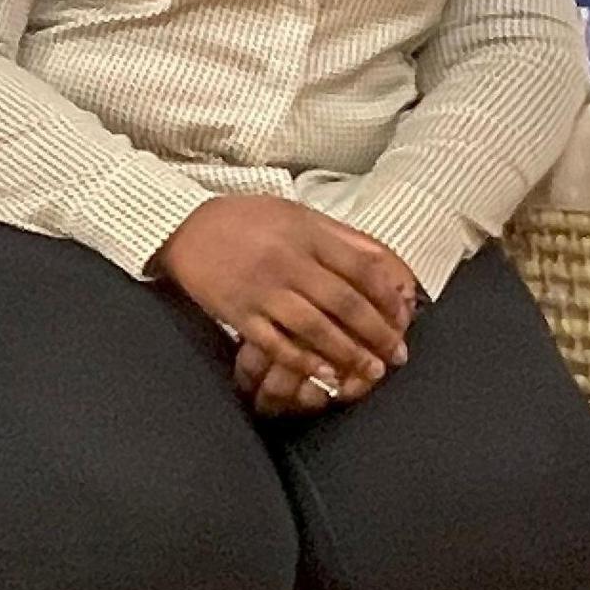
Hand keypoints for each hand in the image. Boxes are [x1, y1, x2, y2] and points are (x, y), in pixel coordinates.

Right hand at [155, 196, 415, 405]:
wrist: (185, 227)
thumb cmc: (247, 221)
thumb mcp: (296, 214)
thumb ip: (339, 237)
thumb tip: (385, 263)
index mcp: (306, 234)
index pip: (361, 267)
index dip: (387, 296)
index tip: (403, 317)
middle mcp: (288, 262)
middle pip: (344, 303)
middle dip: (377, 333)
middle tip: (397, 354)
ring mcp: (262, 290)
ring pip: (315, 328)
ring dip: (348, 353)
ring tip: (371, 371)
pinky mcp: (239, 313)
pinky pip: (276, 343)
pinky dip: (304, 361)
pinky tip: (326, 374)